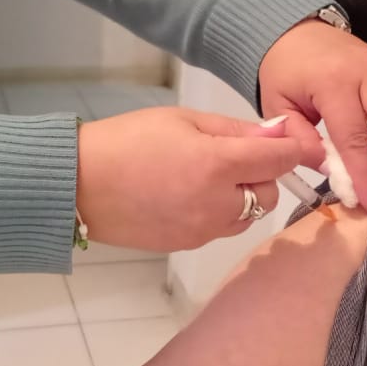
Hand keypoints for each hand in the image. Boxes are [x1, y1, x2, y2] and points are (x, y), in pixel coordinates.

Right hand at [77, 108, 298, 251]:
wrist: (78, 184)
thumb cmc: (127, 141)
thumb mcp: (182, 120)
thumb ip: (235, 130)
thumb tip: (278, 132)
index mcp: (217, 165)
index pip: (280, 160)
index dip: (288, 147)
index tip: (282, 139)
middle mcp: (217, 204)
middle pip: (270, 193)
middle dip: (261, 175)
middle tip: (230, 157)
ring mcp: (203, 230)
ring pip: (248, 216)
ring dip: (241, 198)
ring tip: (206, 178)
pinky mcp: (188, 245)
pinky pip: (221, 228)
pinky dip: (218, 213)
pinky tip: (188, 196)